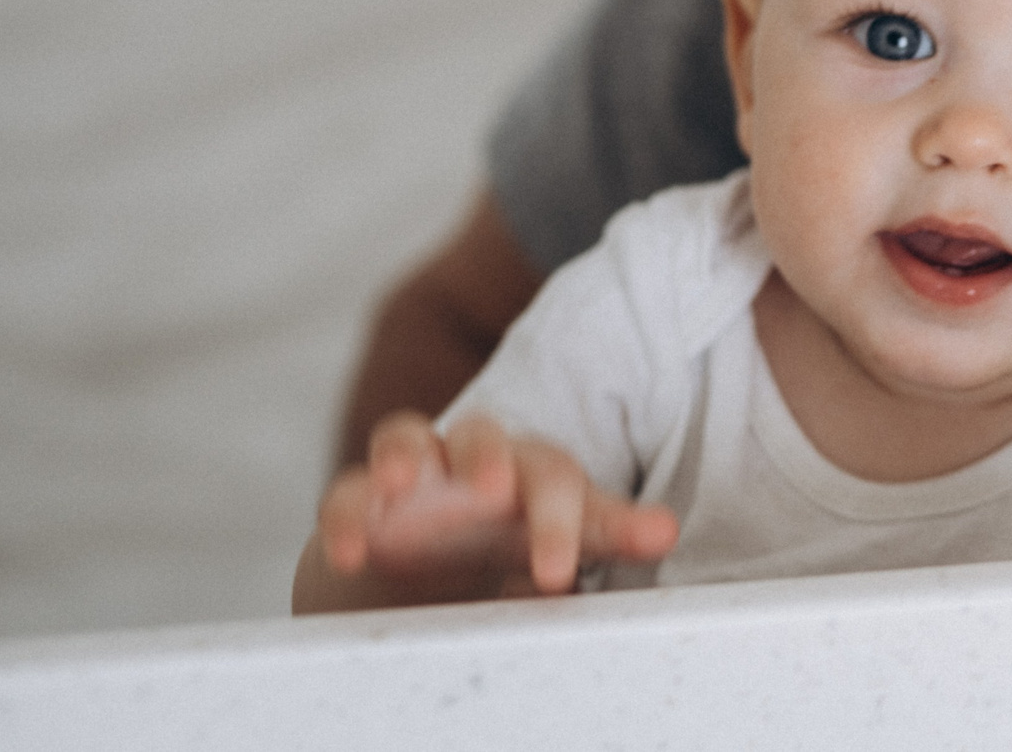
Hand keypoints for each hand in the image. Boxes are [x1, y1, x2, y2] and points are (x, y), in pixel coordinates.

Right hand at [293, 410, 677, 612]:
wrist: (431, 562)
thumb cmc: (512, 536)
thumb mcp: (564, 537)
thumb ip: (611, 531)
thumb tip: (666, 529)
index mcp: (532, 470)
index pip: (553, 475)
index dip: (559, 519)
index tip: (557, 576)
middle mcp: (473, 459)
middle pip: (483, 435)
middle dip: (486, 457)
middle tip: (492, 492)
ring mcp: (414, 475)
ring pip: (405, 436)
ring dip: (404, 455)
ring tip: (402, 484)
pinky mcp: (359, 501)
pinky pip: (345, 493)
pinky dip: (345, 517)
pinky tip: (351, 552)